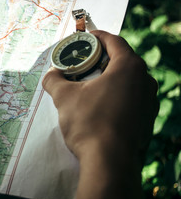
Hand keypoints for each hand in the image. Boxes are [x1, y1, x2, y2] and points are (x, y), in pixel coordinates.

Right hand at [42, 30, 158, 198]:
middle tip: (83, 63)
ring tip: (90, 84)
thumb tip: (50, 75)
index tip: (85, 39)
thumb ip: (54, 80)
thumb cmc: (88, 122)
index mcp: (129, 68)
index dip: (97, 36)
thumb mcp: (64, 97)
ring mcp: (149, 101)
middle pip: (122, 60)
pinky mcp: (147, 119)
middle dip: (102, 58)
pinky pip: (131, 97)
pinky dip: (117, 94)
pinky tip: (100, 105)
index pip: (114, 41)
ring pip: (128, 80)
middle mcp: (145, 81)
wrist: (109, 161)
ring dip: (110, 77)